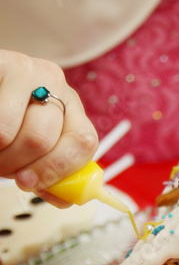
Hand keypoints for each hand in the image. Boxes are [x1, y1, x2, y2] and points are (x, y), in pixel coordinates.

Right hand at [0, 50, 97, 202]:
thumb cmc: (8, 123)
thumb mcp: (32, 150)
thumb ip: (50, 175)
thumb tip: (65, 200)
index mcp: (72, 110)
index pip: (83, 143)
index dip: (55, 170)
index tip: (28, 183)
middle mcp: (56, 84)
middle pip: (42, 140)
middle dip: (14, 165)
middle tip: (0, 167)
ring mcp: (28, 70)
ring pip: (11, 132)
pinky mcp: (2, 64)